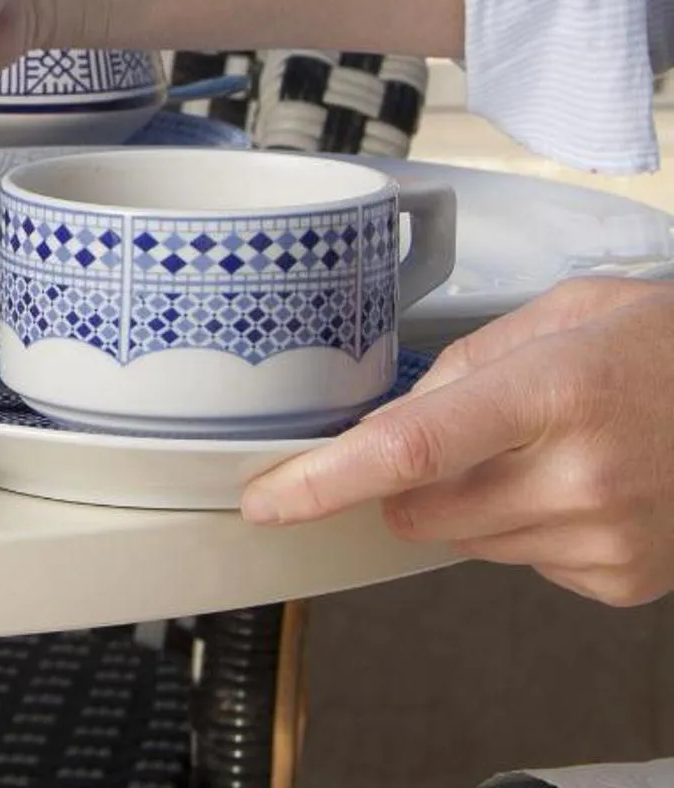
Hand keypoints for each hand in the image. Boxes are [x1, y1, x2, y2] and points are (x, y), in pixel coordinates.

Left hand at [241, 277, 673, 606]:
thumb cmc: (663, 346)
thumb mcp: (557, 318)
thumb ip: (461, 366)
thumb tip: (385, 423)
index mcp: (552, 392)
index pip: (407, 449)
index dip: (322, 481)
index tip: (266, 499)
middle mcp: (579, 475)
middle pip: (417, 508)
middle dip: (408, 479)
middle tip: (470, 432)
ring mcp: (605, 537)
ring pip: (463, 540)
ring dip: (474, 502)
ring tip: (550, 449)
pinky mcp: (622, 581)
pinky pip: (523, 563)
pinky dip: (529, 527)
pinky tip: (583, 484)